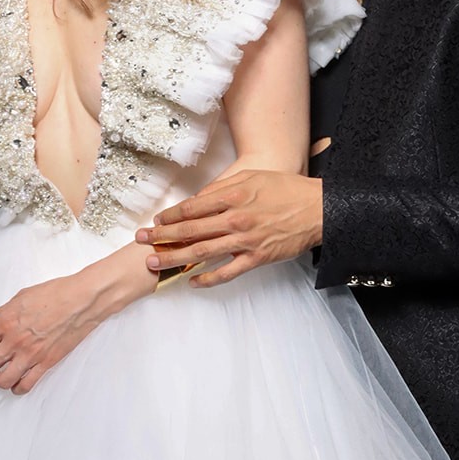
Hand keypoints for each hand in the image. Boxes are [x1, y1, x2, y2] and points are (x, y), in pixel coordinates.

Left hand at [0, 272, 101, 394]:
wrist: (81, 300)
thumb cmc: (53, 293)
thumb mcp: (18, 298)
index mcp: (3, 323)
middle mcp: (13, 341)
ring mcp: (30, 354)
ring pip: (2, 380)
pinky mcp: (46, 363)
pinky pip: (26, 384)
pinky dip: (16, 389)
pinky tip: (14, 385)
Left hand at [135, 169, 322, 287]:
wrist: (318, 209)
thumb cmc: (286, 189)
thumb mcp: (252, 177)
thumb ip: (223, 188)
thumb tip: (197, 200)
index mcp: (233, 196)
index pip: (192, 207)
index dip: (170, 216)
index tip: (156, 222)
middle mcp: (235, 218)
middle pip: (190, 230)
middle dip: (161, 236)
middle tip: (140, 241)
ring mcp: (245, 240)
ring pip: (202, 252)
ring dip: (175, 258)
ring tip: (154, 262)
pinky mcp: (257, 258)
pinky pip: (227, 272)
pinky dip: (208, 279)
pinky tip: (192, 281)